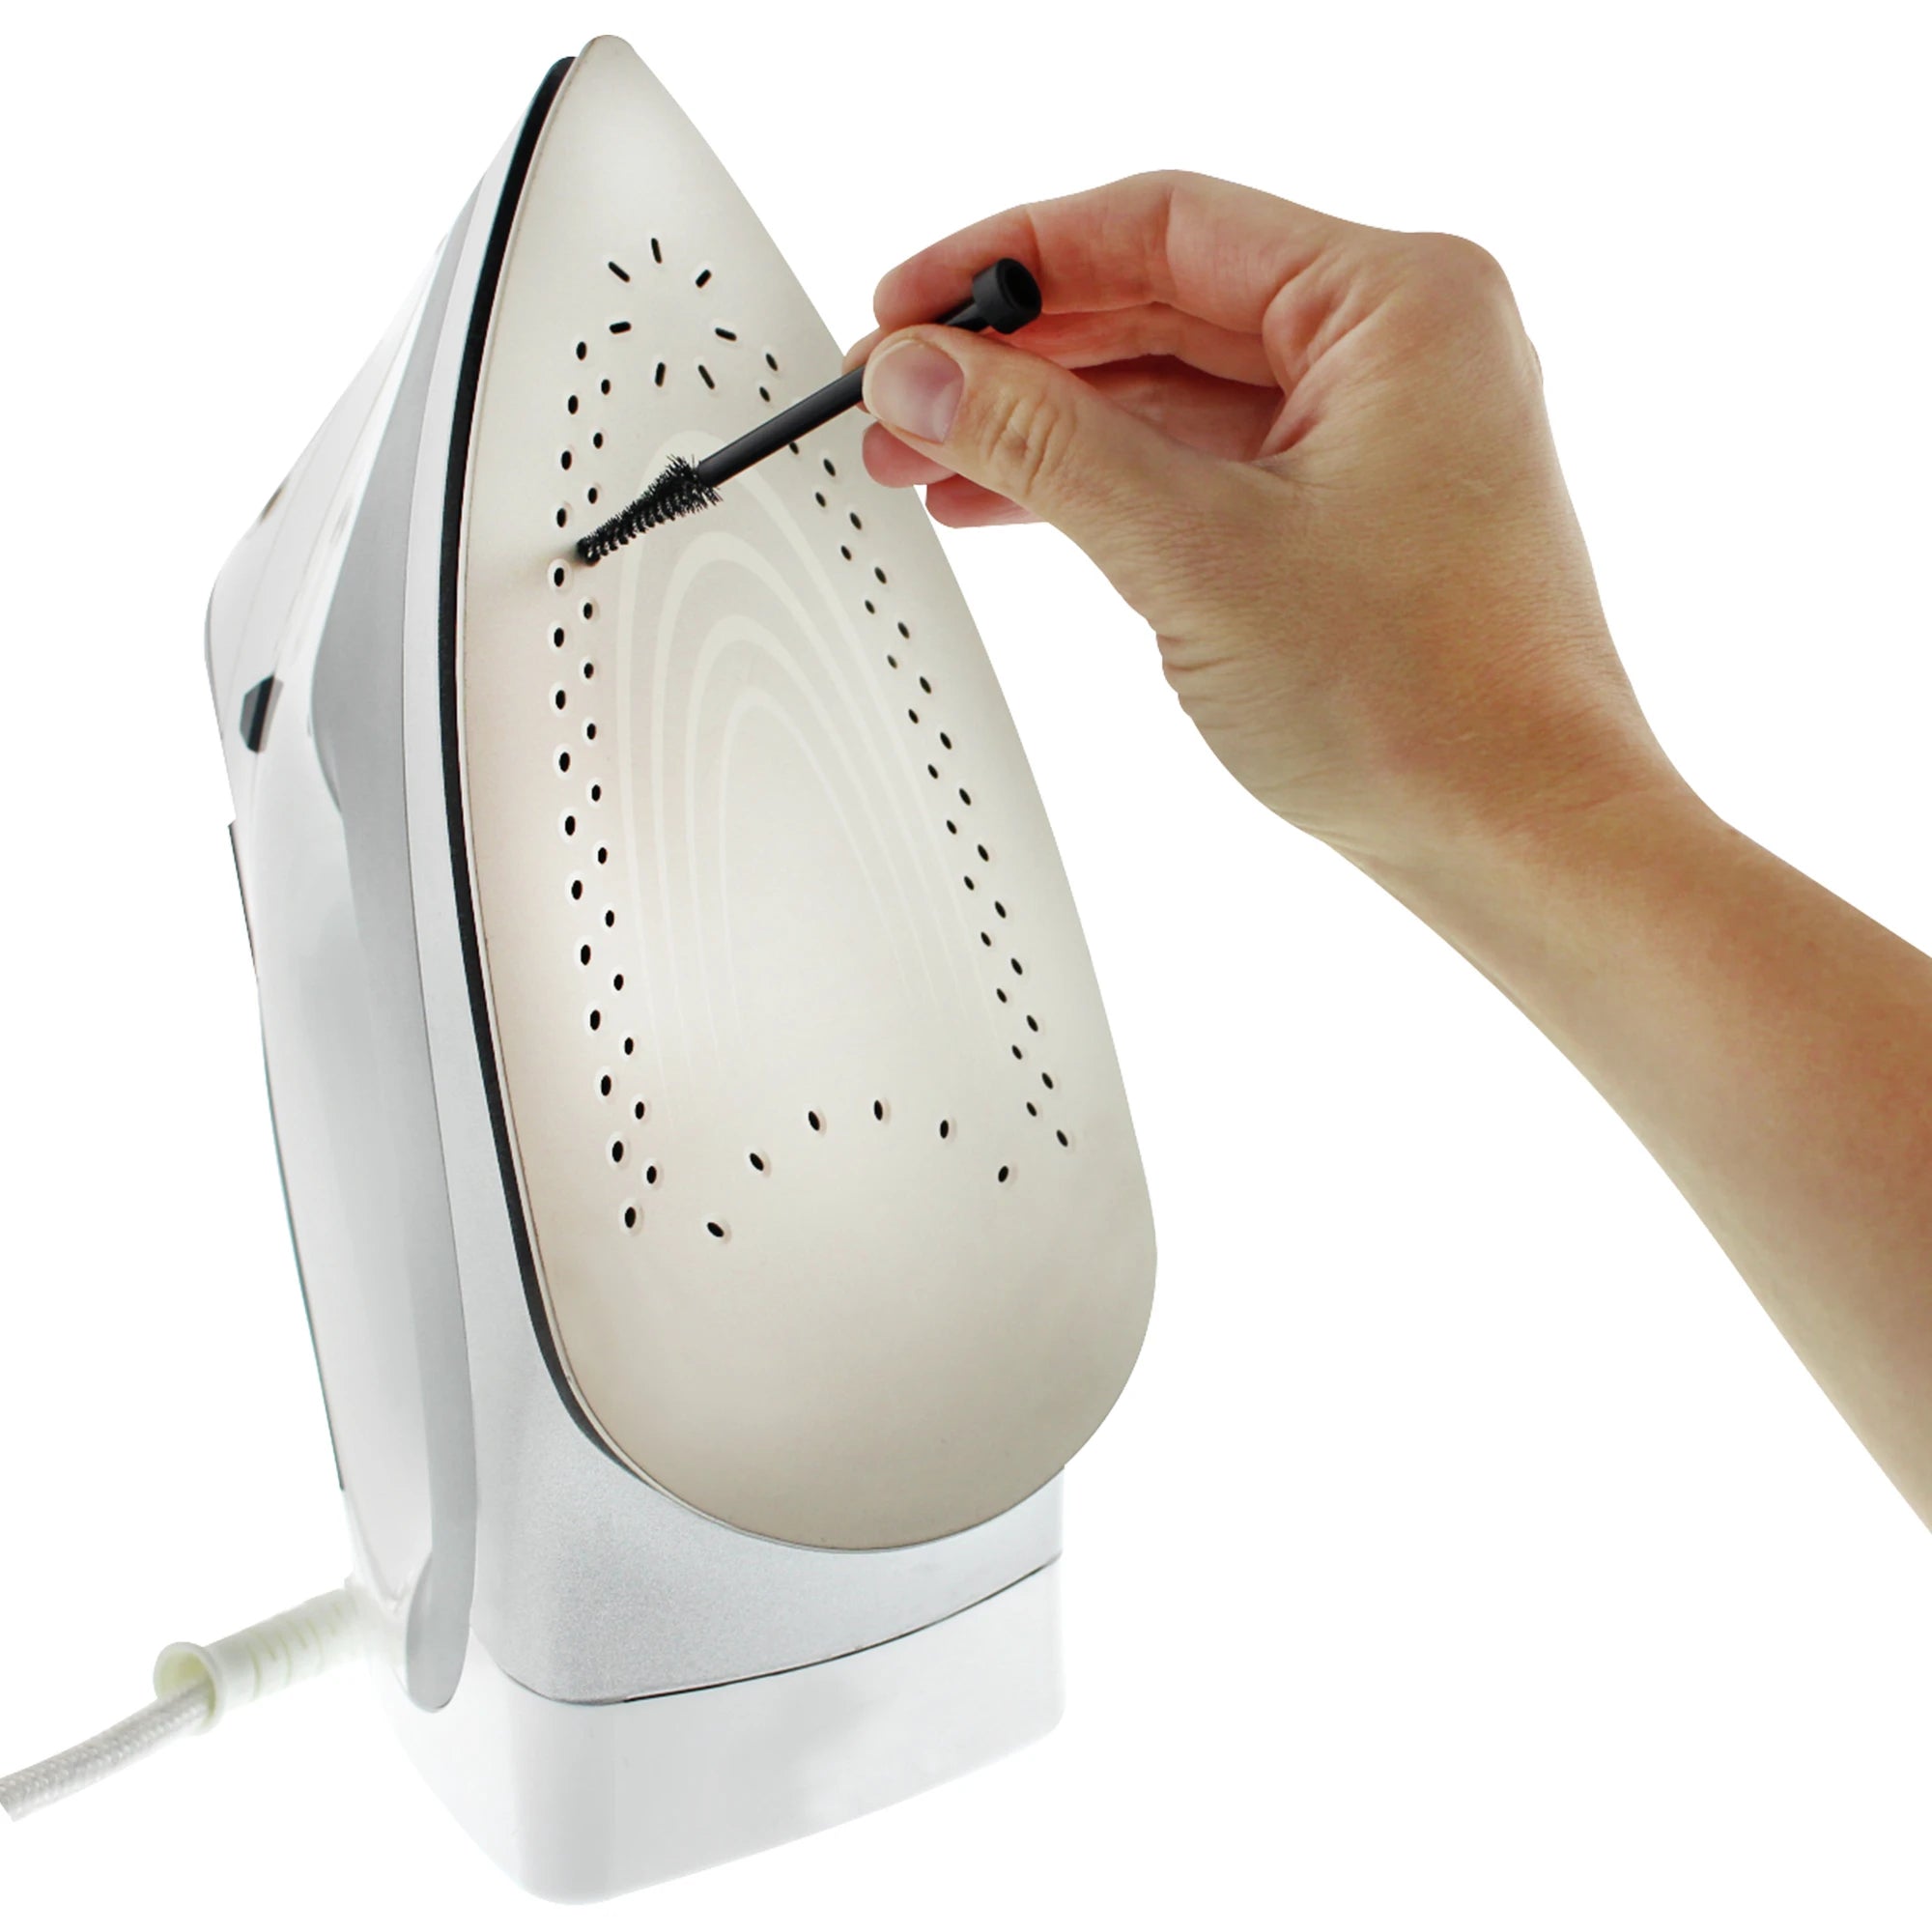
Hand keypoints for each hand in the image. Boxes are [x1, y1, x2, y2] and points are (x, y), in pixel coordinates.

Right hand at [846, 170, 1683, 880]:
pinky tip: (1017, 501)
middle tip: (901, 394)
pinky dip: (1110, 480)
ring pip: (1175, 388)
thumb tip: (923, 374)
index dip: (1013, 257)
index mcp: (1399, 303)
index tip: (911, 304)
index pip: (1162, 223)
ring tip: (930, 459)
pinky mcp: (1355, 516)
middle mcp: (1401, 350)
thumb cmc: (1428, 707)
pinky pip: (1205, 461)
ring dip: (1050, 422)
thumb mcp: (1195, 552)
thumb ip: (1042, 444)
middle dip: (1019, 352)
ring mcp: (1381, 435)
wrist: (1518, 841)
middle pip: (1163, 299)